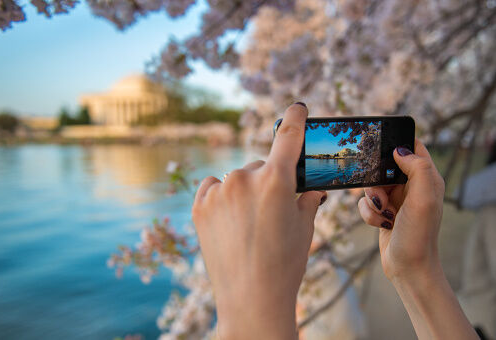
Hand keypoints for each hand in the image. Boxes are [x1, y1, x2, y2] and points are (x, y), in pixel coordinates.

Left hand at [192, 103, 325, 339]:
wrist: (251, 300)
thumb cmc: (284, 265)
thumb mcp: (304, 229)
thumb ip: (307, 199)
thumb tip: (311, 188)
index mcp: (277, 182)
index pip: (288, 137)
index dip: (295, 118)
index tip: (297, 107)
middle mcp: (245, 179)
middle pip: (261, 165)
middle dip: (269, 180)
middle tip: (271, 209)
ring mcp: (219, 192)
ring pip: (237, 178)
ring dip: (244, 190)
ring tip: (248, 223)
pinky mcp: (199, 205)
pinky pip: (213, 186)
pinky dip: (221, 195)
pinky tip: (228, 217)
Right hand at [358, 139, 444, 280]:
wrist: (408, 268)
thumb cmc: (419, 235)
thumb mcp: (423, 199)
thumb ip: (417, 169)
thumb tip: (399, 150)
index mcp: (427, 178)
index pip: (413, 147)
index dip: (397, 142)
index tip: (380, 144)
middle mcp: (412, 186)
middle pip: (385, 165)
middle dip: (376, 178)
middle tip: (381, 193)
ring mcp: (396, 199)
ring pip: (371, 184)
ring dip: (372, 199)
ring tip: (385, 213)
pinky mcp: (382, 211)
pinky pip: (365, 202)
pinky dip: (368, 213)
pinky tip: (381, 223)